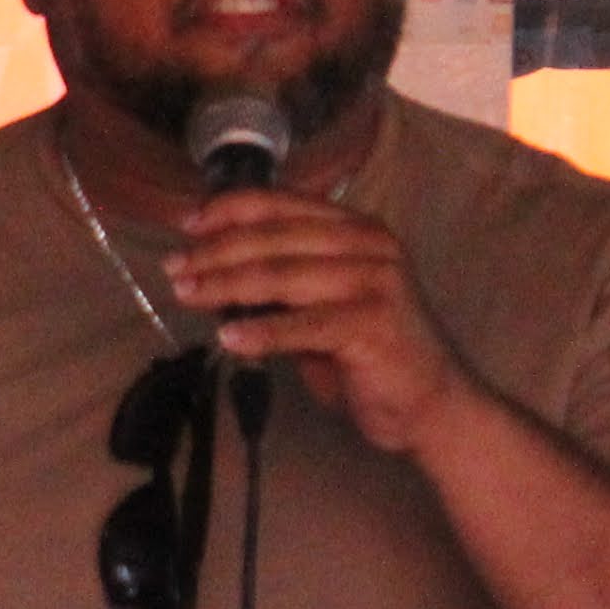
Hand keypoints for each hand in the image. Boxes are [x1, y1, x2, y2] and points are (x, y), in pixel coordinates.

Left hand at [161, 190, 495, 461]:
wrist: (434, 403)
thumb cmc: (370, 354)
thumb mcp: (322, 306)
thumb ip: (281, 284)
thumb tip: (211, 273)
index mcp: (357, 229)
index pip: (282, 205)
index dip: (229, 210)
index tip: (186, 225)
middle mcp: (369, 244)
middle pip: (274, 238)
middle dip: (216, 251)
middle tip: (175, 268)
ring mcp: (376, 281)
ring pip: (282, 274)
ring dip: (226, 285)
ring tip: (186, 294)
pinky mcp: (374, 323)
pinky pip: (305, 325)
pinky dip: (263, 332)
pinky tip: (229, 339)